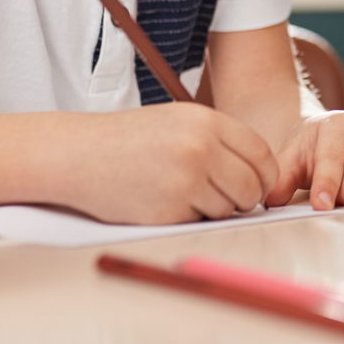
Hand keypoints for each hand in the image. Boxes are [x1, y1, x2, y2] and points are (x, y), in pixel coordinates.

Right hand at [66, 103, 279, 224]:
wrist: (78, 155)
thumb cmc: (128, 139)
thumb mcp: (178, 121)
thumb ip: (218, 140)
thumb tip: (259, 172)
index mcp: (206, 122)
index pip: (261, 155)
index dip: (265, 175)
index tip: (259, 183)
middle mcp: (200, 149)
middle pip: (252, 186)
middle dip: (246, 198)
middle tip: (231, 198)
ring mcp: (185, 181)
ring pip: (228, 208)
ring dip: (216, 209)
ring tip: (185, 193)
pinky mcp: (169, 211)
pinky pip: (199, 222)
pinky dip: (190, 218)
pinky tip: (165, 201)